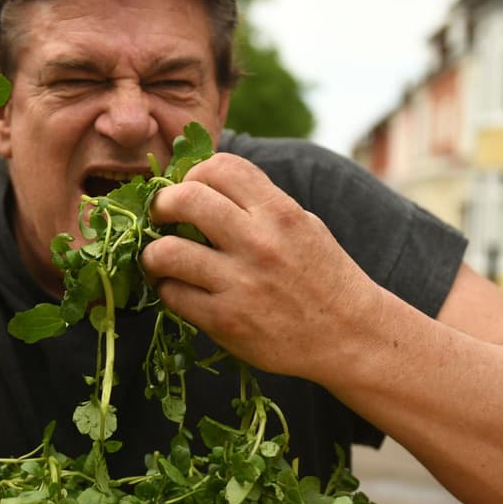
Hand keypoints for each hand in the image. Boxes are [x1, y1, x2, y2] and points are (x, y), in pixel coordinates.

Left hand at [140, 153, 380, 380]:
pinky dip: (168, 290)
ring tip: (160, 258)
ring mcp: (240, 284)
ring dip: (153, 254)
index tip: (188, 189)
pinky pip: (173, 295)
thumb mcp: (301, 225)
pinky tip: (179, 290)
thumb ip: (257, 203)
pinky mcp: (226, 321)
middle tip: (161, 217)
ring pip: (166, 252)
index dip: (194, 173)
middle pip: (185, 199)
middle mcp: (258, 243)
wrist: (349, 335)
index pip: (220, 167)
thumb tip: (201, 184)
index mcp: (279, 212)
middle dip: (161, 205)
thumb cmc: (321, 275)